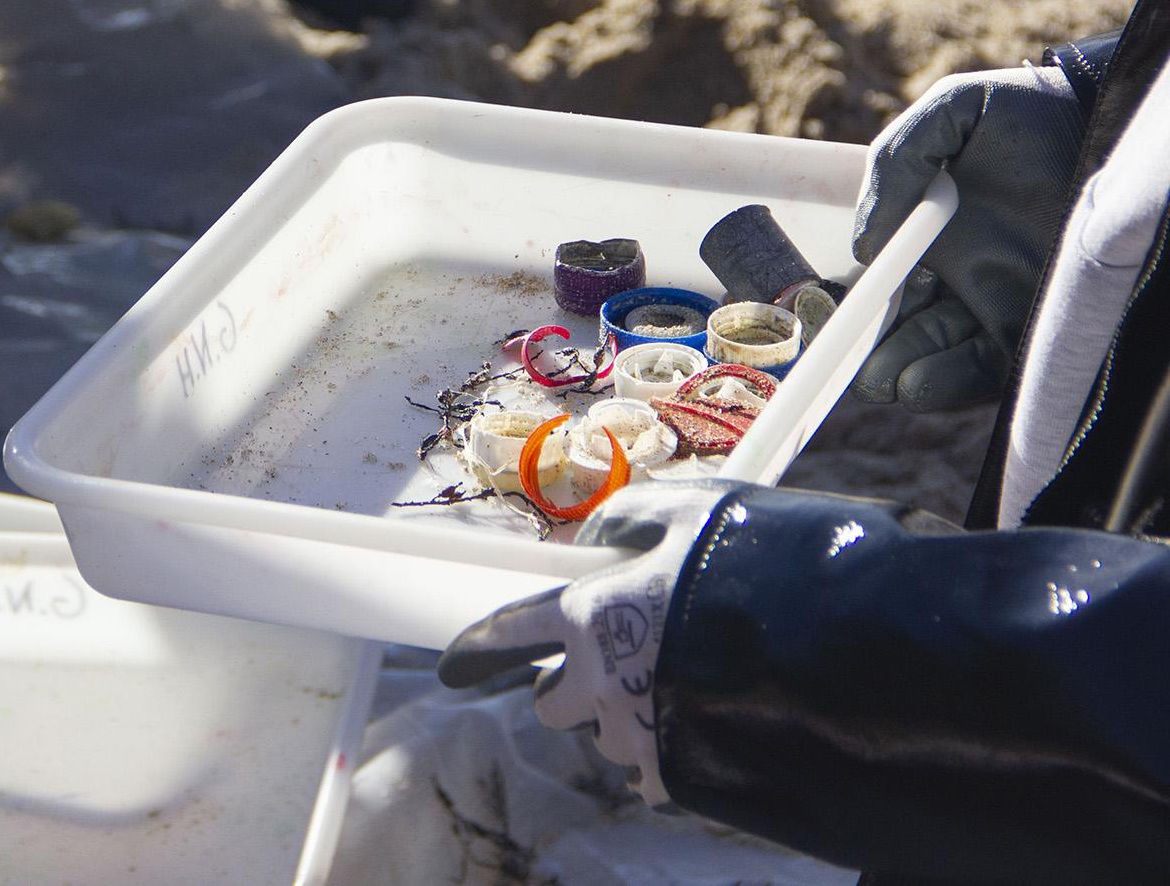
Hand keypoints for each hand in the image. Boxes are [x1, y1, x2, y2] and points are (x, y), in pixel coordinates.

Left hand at [437, 481, 745, 807]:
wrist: (832, 644)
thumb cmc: (754, 561)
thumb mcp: (687, 511)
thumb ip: (626, 521)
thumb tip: (594, 541)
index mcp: (589, 614)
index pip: (510, 632)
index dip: (481, 645)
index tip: (456, 664)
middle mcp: (598, 681)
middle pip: (553, 703)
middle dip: (570, 689)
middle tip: (613, 666)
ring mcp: (637, 734)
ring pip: (605, 738)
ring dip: (624, 719)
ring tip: (679, 689)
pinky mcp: (676, 776)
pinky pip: (649, 774)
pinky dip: (664, 754)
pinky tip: (699, 725)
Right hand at [852, 66, 1083, 409]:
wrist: (1105, 120)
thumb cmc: (1026, 113)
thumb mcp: (950, 114)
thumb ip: (895, 162)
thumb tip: (865, 246)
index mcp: (930, 234)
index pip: (883, 285)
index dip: (855, 309)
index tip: (833, 324)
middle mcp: (961, 274)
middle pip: (904, 331)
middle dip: (873, 357)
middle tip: (854, 368)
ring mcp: (999, 299)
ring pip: (939, 356)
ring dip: (904, 376)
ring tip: (887, 381)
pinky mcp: (1036, 321)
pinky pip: (989, 368)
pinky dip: (950, 382)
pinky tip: (919, 383)